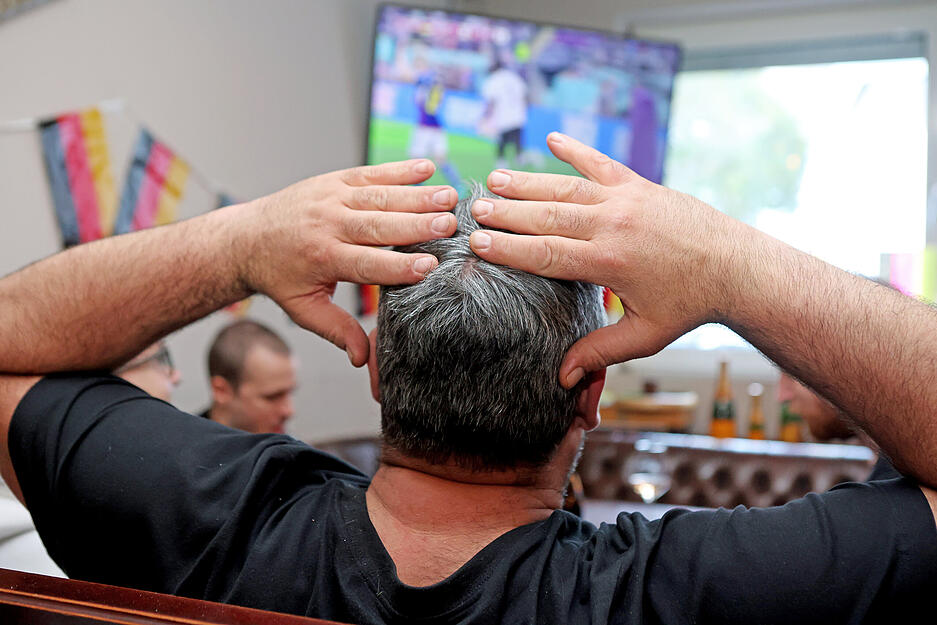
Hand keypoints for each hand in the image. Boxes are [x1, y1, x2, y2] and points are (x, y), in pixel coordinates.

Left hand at [239, 159, 457, 366]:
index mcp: (322, 258)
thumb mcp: (303, 308)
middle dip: (416, 225)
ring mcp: (331, 197)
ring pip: (380, 197)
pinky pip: (370, 173)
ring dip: (416, 196)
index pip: (367, 264)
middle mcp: (328, 224)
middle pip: (379, 226)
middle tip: (450, 225)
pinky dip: (399, 169)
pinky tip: (427, 169)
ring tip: (450, 197)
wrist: (246, 237)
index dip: (399, 267)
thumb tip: (363, 358)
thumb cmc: (279, 276)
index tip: (430, 267)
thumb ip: (335, 330)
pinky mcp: (334, 180)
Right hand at [468, 133, 749, 386]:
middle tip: (474, 209)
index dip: (509, 249)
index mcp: (609, 263)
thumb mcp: (645, 335)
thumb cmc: (690, 305)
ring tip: (495, 179)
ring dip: (528, 182)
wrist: (738, 268)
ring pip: (566, 188)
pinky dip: (576, 150)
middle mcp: (614, 225)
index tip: (478, 243)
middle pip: (547, 217)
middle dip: (507, 213)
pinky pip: (601, 164)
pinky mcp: (641, 185)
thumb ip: (601, 350)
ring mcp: (627, 200)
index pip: (545, 254)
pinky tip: (551, 139)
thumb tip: (562, 376)